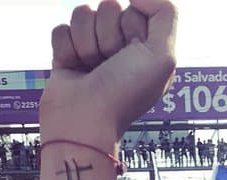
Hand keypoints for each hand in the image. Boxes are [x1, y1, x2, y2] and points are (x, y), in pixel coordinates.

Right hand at [40, 0, 176, 142]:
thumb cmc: (125, 94)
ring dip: (86, 43)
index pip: (135, 9)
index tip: (132, 54)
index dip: (131, 27)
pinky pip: (61, 29)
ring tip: (92, 69)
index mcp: (146, 48)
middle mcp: (121, 48)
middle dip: (107, 35)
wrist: (85, 121)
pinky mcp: (67, 55)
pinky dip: (66, 49)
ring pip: (82, 14)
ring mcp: (93, 50)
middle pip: (108, 7)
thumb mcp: (164, 57)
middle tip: (109, 65)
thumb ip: (165, 13)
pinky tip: (74, 69)